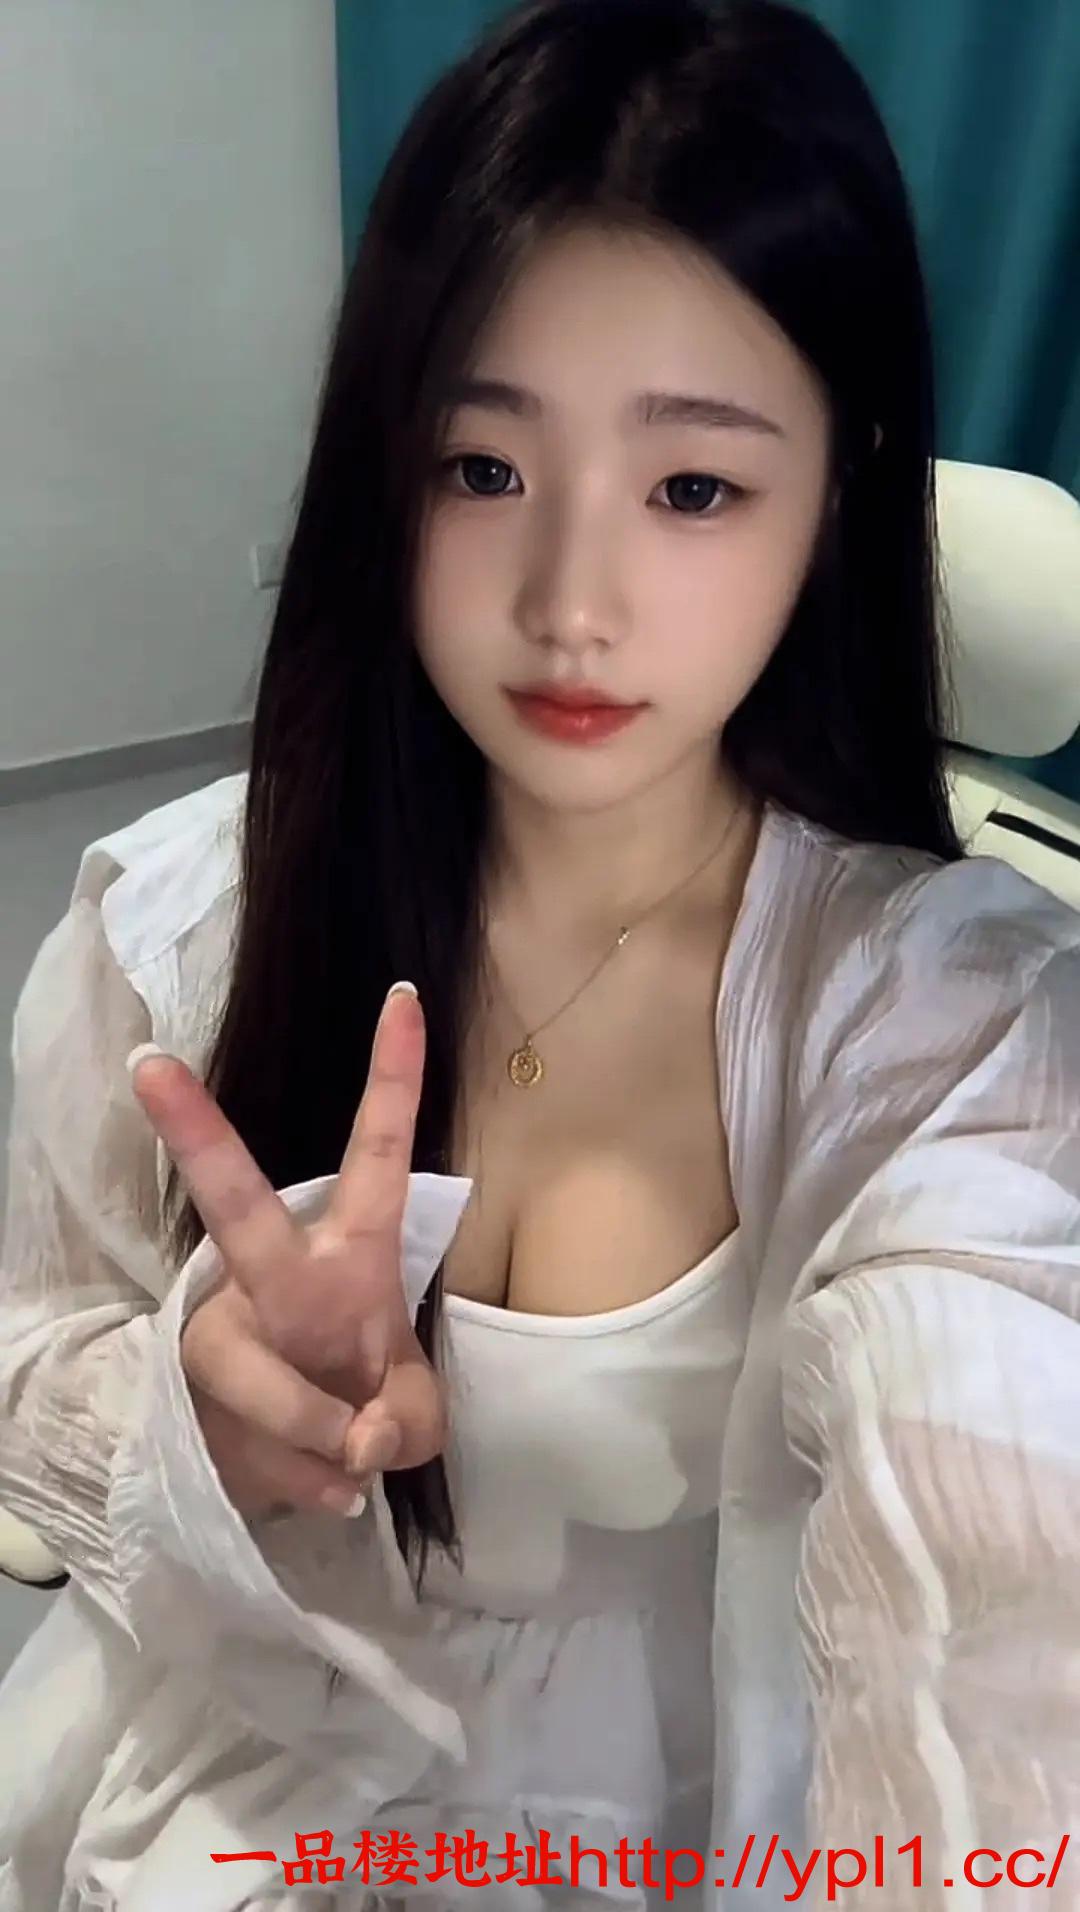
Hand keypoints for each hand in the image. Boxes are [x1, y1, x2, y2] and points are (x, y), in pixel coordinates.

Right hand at [128, 984, 444, 1519]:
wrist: (299, 1465)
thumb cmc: (368, 1406)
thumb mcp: (415, 1417)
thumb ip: (408, 1421)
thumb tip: (359, 1439)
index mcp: (353, 1252)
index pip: (379, 1155)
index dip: (395, 1077)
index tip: (405, 994)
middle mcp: (280, 1275)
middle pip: (238, 1206)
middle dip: (198, 1140)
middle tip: (146, 1065)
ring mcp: (225, 1330)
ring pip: (261, 1379)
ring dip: (320, 1436)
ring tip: (354, 1458)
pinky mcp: (189, 1390)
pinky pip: (261, 1452)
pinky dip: (309, 1483)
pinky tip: (328, 1486)